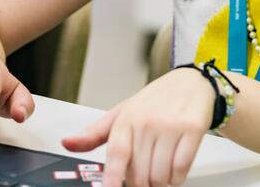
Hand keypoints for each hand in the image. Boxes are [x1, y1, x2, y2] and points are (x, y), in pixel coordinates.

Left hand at [62, 67, 215, 186]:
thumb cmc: (154, 101)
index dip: (112, 178)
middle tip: (142, 179)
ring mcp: (170, 126)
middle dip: (140, 185)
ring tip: (159, 172)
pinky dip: (177, 178)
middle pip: (139, 173)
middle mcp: (147, 122)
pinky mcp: (192, 130)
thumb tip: (67, 143)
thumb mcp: (121, 113)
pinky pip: (181, 170)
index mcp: (126, 119)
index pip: (116, 154)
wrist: (189, 82)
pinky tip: (173, 169)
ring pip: (160, 176)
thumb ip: (94, 133)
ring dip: (160, 183)